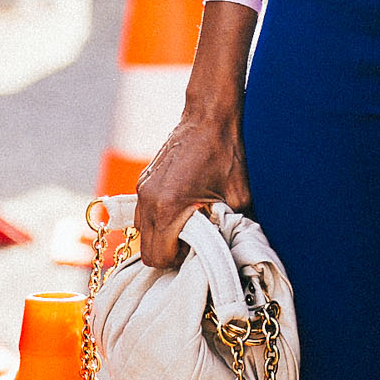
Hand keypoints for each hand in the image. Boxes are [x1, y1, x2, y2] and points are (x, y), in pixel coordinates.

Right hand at [135, 110, 249, 266]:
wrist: (209, 116)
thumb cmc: (225, 154)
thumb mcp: (238, 197)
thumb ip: (231, 227)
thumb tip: (234, 250)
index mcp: (168, 208)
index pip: (158, 258)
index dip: (179, 263)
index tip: (198, 253)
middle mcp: (148, 200)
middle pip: (146, 251)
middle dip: (168, 255)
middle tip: (194, 246)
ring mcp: (142, 189)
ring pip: (141, 233)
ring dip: (161, 238)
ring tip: (187, 228)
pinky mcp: (143, 181)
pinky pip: (143, 214)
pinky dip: (157, 221)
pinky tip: (180, 212)